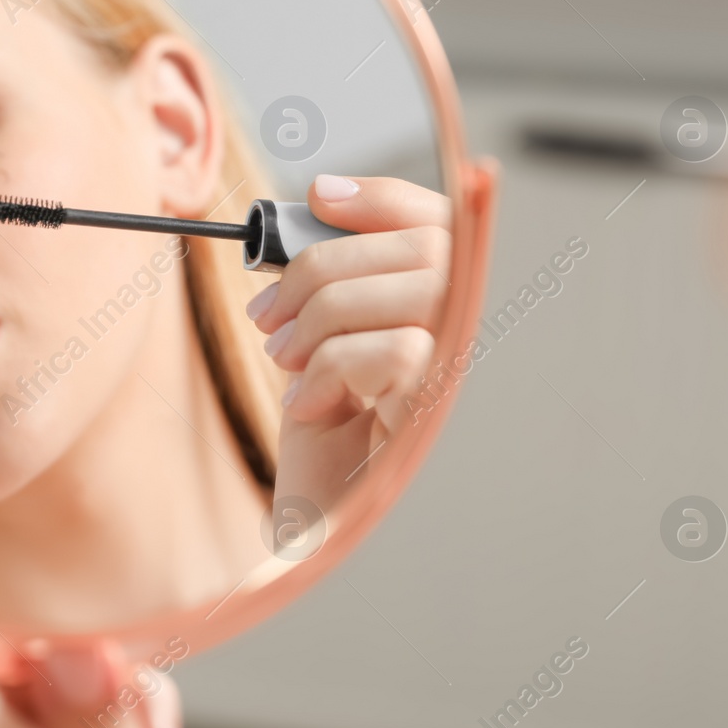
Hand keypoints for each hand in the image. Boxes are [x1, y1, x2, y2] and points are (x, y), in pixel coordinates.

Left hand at [247, 174, 451, 507]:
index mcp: (431, 312)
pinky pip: (396, 350)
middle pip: (425, 246)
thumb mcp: (316, 345)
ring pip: (413, 290)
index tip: (319, 195)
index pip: (436, 223)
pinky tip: (309, 404)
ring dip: (324, 316)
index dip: (383, 197)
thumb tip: (314, 212)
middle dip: (326, 263)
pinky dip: (331, 369)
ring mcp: (453, 379)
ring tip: (285, 360)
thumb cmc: (320, 445)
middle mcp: (457, 341)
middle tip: (270, 315)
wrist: (310, 532)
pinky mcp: (436, 416)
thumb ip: (330, 285)